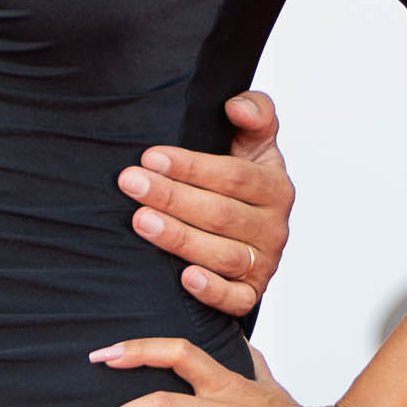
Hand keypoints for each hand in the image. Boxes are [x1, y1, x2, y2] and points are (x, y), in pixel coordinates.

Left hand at [121, 89, 290, 317]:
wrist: (251, 232)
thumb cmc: (241, 182)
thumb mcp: (253, 143)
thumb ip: (254, 113)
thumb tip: (237, 106)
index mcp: (275, 187)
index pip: (234, 176)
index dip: (192, 167)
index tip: (151, 156)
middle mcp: (274, 227)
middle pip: (222, 214)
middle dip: (172, 197)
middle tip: (131, 183)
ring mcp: (264, 263)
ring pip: (223, 255)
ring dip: (180, 238)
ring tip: (142, 221)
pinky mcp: (251, 294)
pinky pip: (236, 299)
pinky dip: (212, 291)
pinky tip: (184, 277)